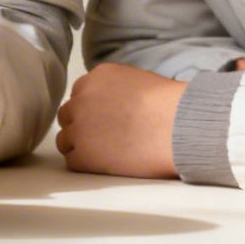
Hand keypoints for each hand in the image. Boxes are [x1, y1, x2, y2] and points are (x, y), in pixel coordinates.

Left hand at [53, 63, 183, 178]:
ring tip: (105, 154)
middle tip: (103, 138)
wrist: (179, 127)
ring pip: (65, 140)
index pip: (80, 94)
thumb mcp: (138, 82)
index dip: (91, 109)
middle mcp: (81, 99)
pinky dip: (86, 165)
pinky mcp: (83, 155)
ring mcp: (79, 128)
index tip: (105, 119)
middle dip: (82, 126)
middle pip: (68, 115)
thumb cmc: (171, 106)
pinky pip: (73, 161)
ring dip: (80, 146)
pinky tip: (106, 165)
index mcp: (96, 78)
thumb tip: (110, 104)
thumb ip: (115, 90)